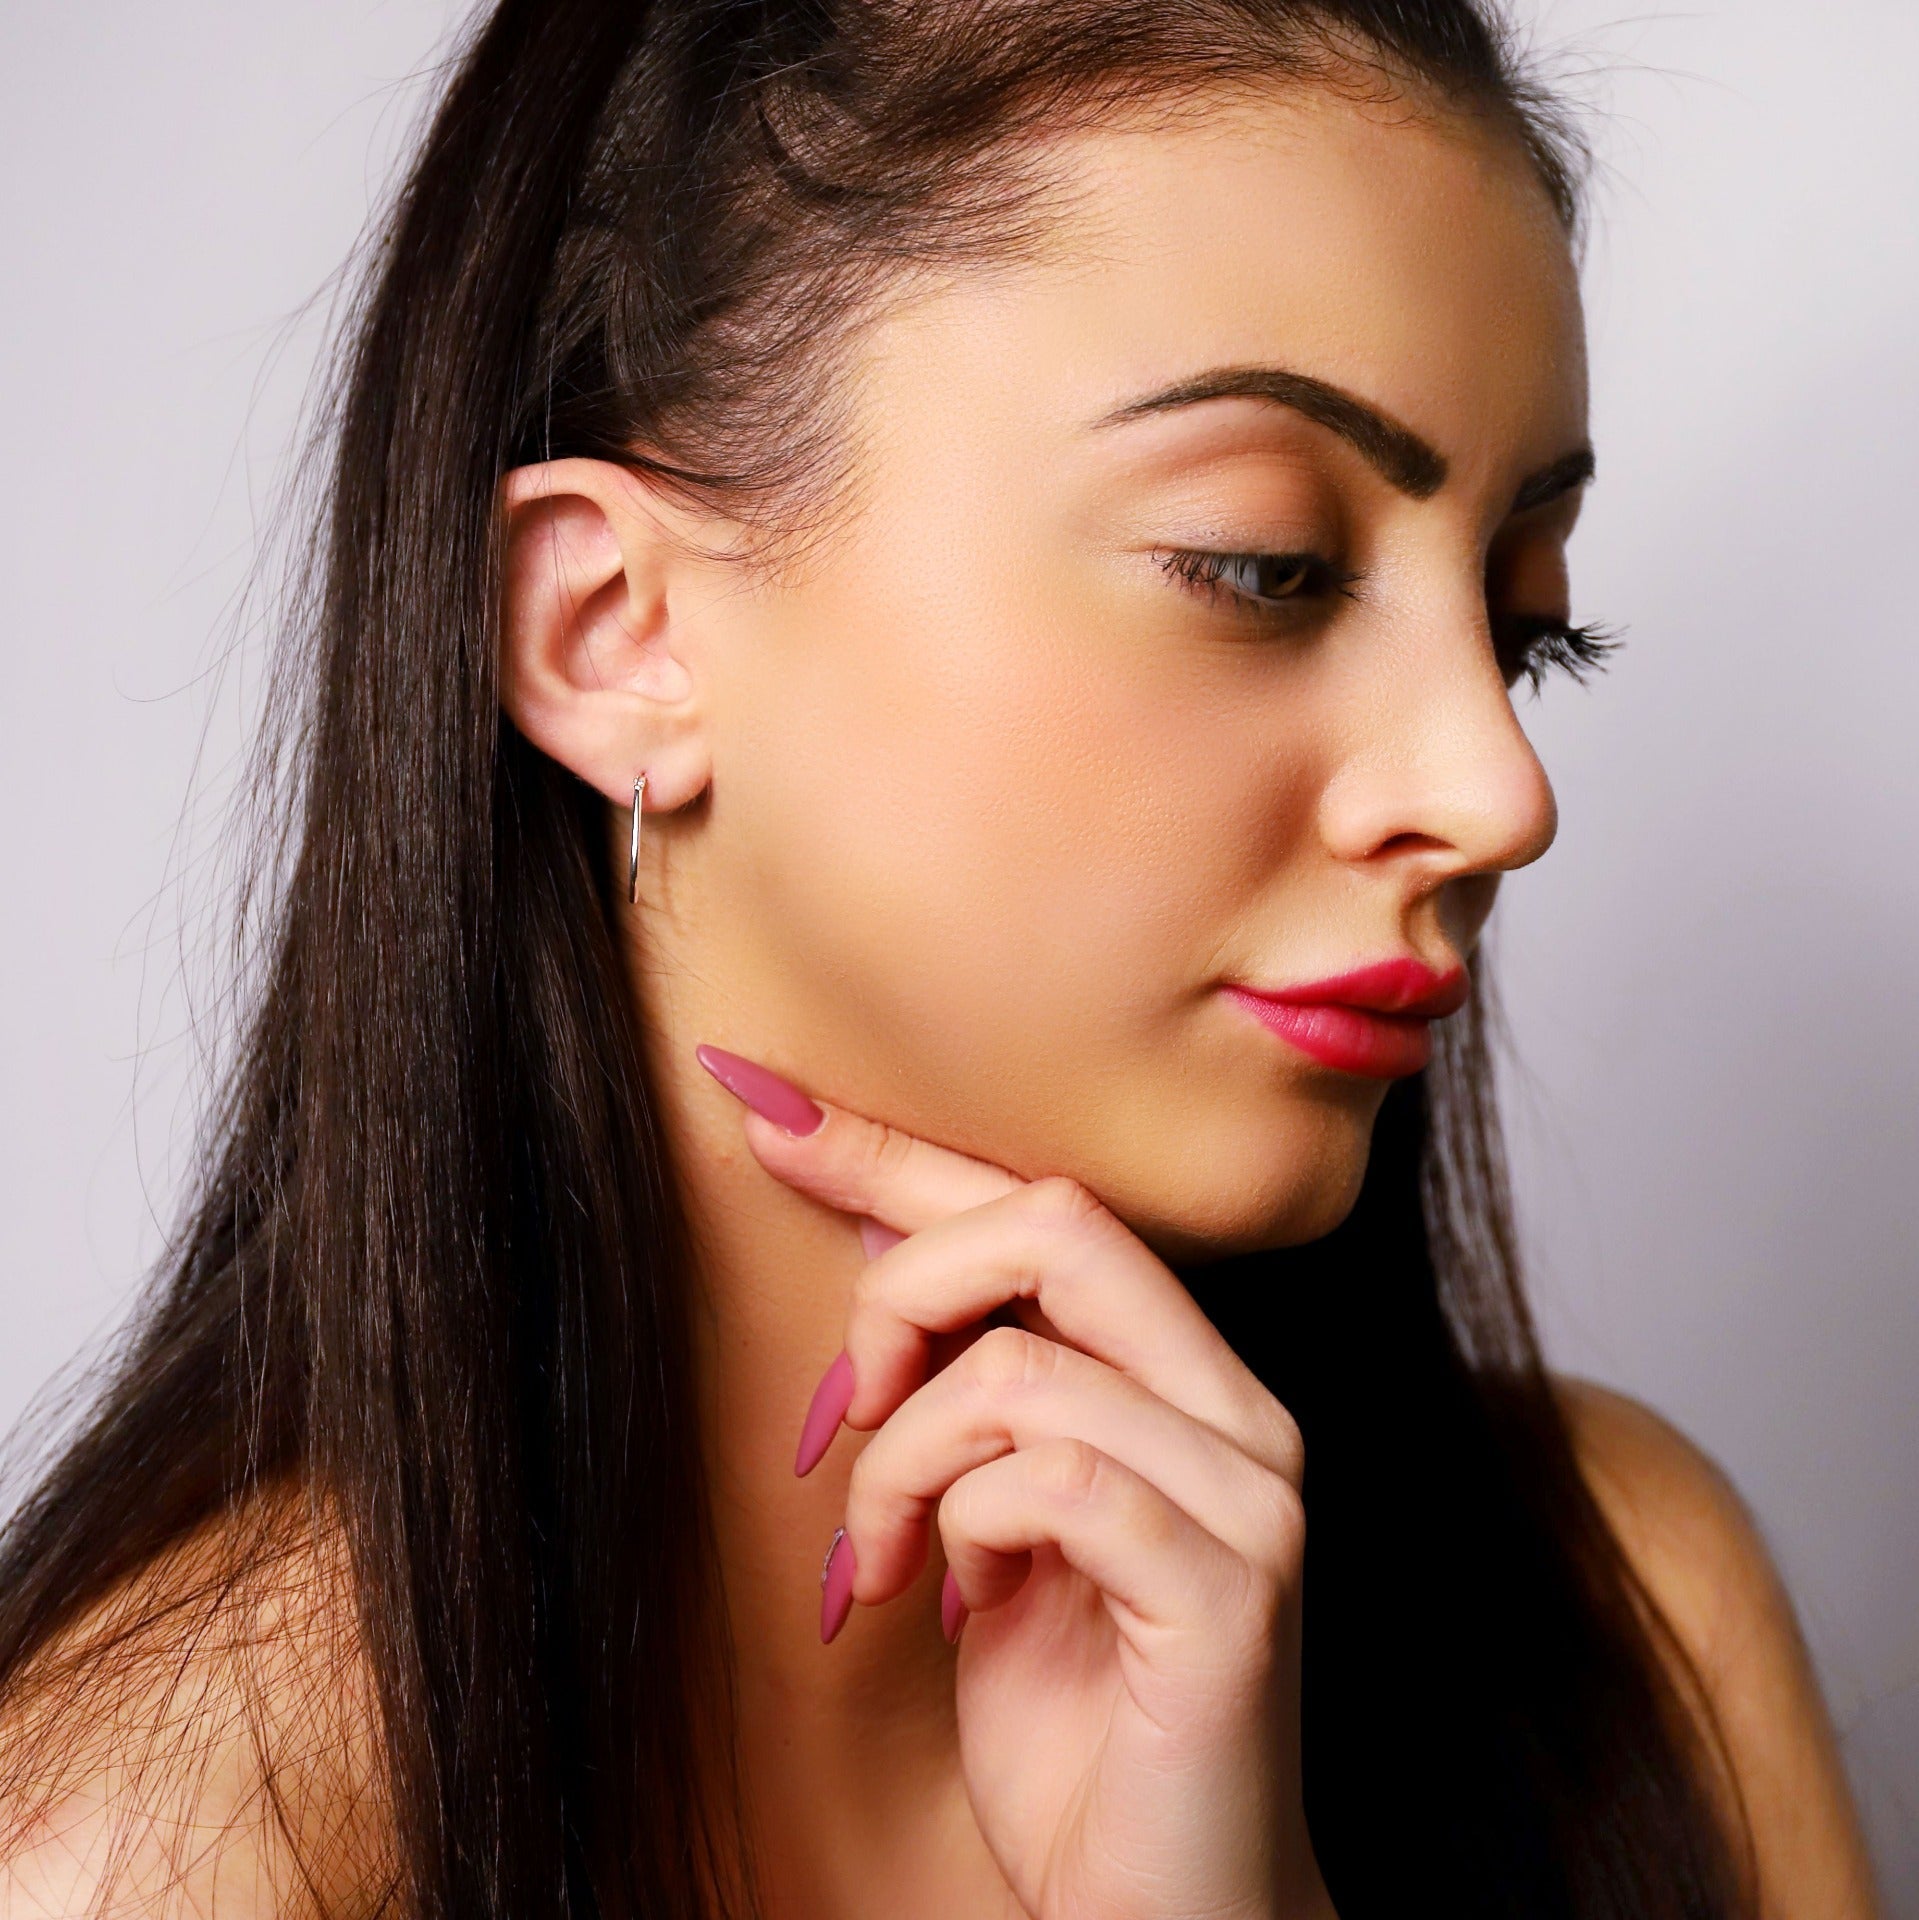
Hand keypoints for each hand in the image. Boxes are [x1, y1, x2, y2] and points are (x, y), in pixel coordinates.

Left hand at [697, 1044, 1336, 1919]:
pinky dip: (960, 1525)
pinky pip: (1047, 1480)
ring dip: (904, 1459)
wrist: (1159, 1909)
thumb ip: (958, 1394)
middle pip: (1057, 1222)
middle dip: (905, 1289)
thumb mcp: (982, 1526)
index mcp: (1183, 1379)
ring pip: (1022, 1366)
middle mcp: (1239, 1410)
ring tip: (883, 1558)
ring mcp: (1252, 1495)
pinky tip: (958, 1600)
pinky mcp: (1232, 1589)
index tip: (768, 1110)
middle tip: (843, 1410)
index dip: (899, 1152)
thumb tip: (871, 1258)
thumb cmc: (1071, 1720)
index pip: (1044, 1205)